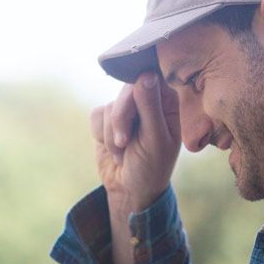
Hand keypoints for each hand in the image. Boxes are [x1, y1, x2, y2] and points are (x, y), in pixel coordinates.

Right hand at [90, 72, 181, 211]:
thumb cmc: (151, 167)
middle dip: (121, 118)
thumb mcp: (155, 139)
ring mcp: (126, 109)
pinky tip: (114, 150)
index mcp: (167, 103)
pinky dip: (101, 136)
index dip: (139, 83)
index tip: (132, 94)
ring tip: (124, 152)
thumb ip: (150, 107)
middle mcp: (147, 101)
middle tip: (124, 142)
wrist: (129, 189)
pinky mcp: (106, 118)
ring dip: (112, 135)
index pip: (153, 78)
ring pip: (109, 107)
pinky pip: (96, 115)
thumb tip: (146, 74)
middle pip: (127, 90)